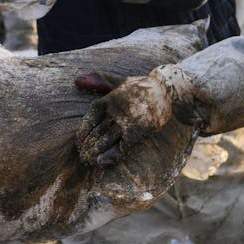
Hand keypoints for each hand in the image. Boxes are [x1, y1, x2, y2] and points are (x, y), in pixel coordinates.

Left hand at [75, 66, 197, 165]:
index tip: (79, 142)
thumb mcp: (119, 80)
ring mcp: (126, 122)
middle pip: (95, 132)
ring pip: (105, 141)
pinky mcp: (137, 132)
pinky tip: (103, 162)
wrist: (167, 91)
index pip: (89, 118)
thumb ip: (99, 81)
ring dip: (95, 153)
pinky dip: (111, 156)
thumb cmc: (143, 86)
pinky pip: (122, 147)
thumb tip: (76, 81)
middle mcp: (114, 111)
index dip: (83, 132)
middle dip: (87, 146)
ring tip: (90, 161)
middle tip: (83, 156)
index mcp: (108, 100)